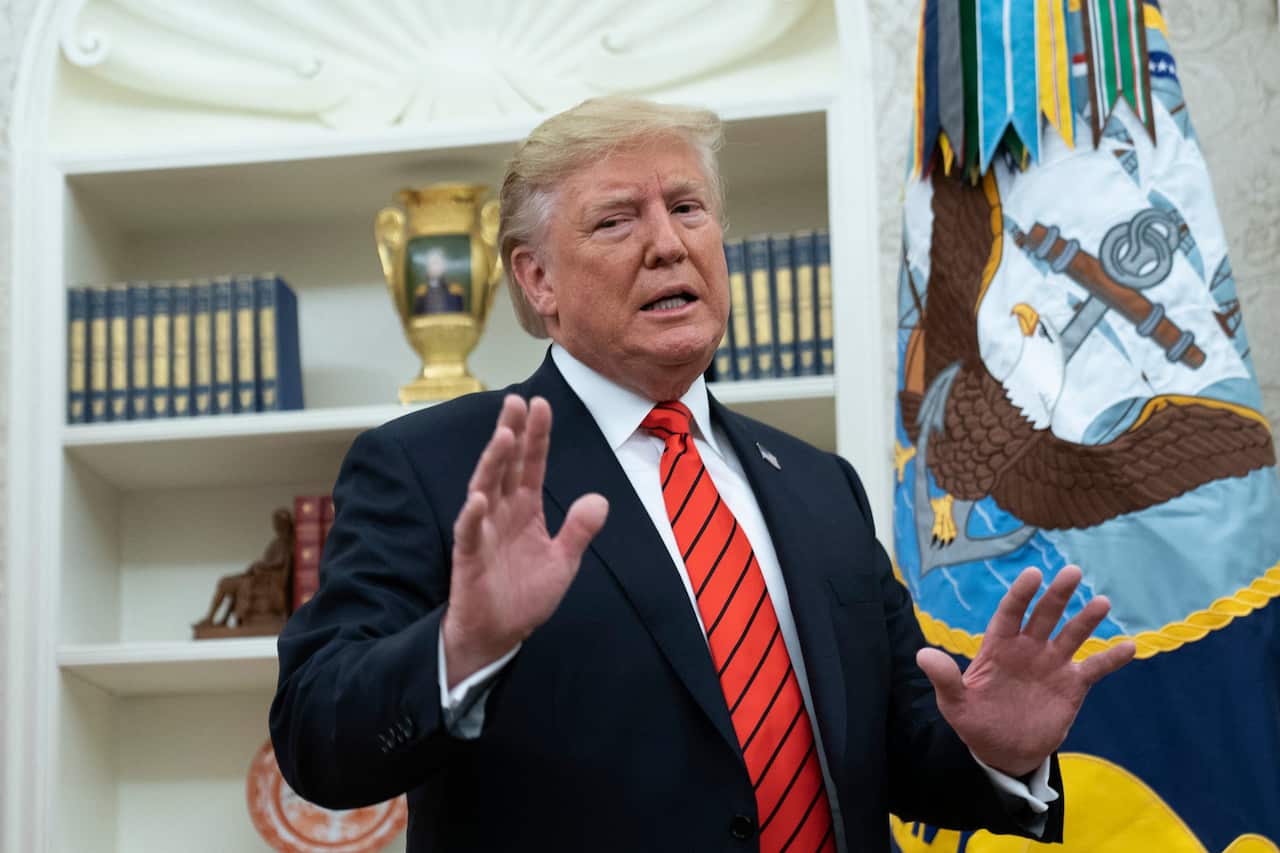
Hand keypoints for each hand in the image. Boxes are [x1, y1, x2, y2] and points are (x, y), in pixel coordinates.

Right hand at [442, 394, 608, 687]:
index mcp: (525, 509)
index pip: (532, 465)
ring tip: (503, 437)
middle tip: (515, 401)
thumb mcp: (563, 562)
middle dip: (511, 433)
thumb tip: (600, 499)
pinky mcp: (468, 558)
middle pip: (505, 466)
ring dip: (492, 464)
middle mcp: (502, 512)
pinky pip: (468, 533)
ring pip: (485, 489)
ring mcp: (483, 532)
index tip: (540, 403)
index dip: (537, 436)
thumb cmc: (525, 596)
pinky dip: (472, 516)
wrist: (498, 636)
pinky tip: (479, 498)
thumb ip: (579, 531)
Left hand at [915, 565, 1134, 777]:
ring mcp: (1052, 664)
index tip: (1032, 574)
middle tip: (1072, 572)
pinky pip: (1095, 668)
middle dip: (1057, 595)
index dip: (1021, 594)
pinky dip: (1112, 658)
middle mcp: (1028, 649)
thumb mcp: (954, 704)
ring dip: (1087, 619)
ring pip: (1072, 635)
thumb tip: (922, 654)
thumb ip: (944, 678)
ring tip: (1102, 602)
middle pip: (1044, 616)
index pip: (1010, 613)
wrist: (1003, 751)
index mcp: (999, 647)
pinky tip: (1129, 646)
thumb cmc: (975, 721)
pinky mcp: (1072, 685)